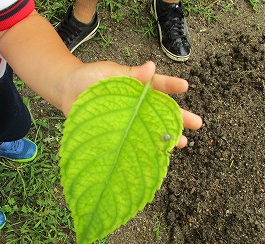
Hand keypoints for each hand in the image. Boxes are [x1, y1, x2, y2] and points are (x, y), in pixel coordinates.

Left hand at [60, 61, 201, 147]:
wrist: (67, 92)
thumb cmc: (89, 78)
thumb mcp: (109, 73)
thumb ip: (129, 74)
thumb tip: (151, 66)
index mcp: (137, 86)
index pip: (158, 85)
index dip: (170, 86)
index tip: (185, 86)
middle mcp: (137, 104)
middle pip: (161, 111)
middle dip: (179, 117)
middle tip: (197, 124)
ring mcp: (129, 121)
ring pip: (152, 129)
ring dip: (167, 136)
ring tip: (183, 143)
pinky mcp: (119, 135)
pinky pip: (135, 142)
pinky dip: (147, 149)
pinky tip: (158, 155)